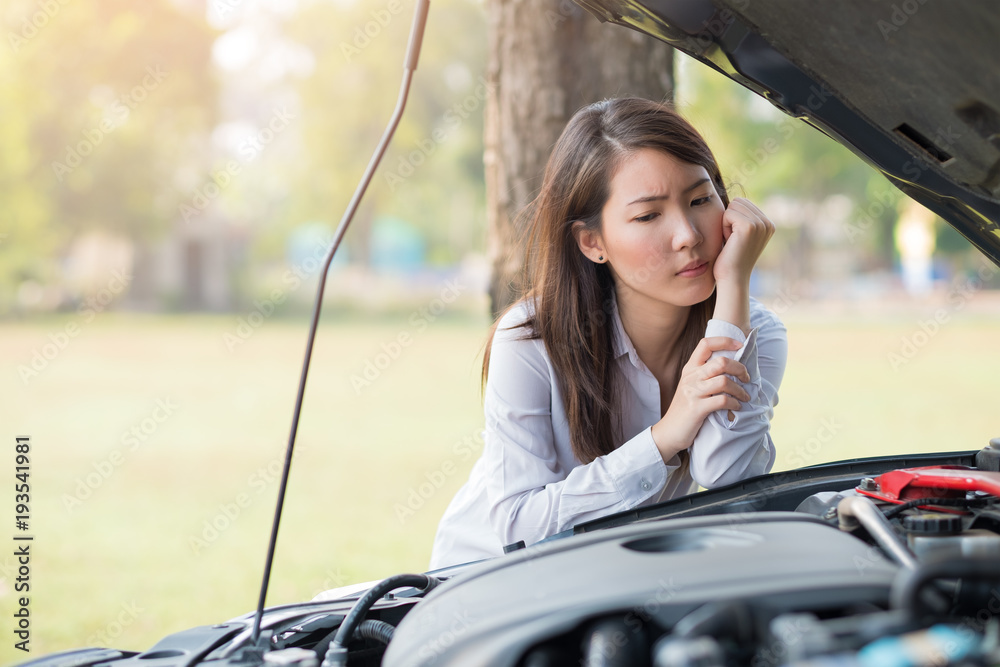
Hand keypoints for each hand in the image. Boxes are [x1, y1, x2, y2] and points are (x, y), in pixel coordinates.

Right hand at [650, 336, 750, 462]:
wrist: (669, 431)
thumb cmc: (685, 409)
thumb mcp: (691, 386)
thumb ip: (705, 375)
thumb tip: (732, 366)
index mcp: (689, 369)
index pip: (705, 344)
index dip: (725, 341)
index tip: (739, 346)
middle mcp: (690, 378)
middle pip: (720, 362)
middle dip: (739, 368)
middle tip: (746, 378)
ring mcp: (693, 393)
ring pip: (724, 381)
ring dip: (740, 389)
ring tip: (744, 396)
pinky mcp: (697, 408)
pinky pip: (722, 400)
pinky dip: (734, 403)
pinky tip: (736, 407)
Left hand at [712, 198, 774, 286]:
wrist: (732, 278)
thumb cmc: (730, 258)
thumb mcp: (741, 235)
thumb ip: (743, 218)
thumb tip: (736, 200)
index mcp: (768, 224)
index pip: (743, 202)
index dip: (733, 219)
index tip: (736, 238)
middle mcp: (768, 223)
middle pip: (738, 201)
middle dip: (729, 219)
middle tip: (732, 240)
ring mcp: (760, 224)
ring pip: (733, 206)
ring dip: (726, 223)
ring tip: (732, 241)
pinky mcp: (749, 226)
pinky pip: (727, 213)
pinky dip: (723, 227)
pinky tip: (729, 241)